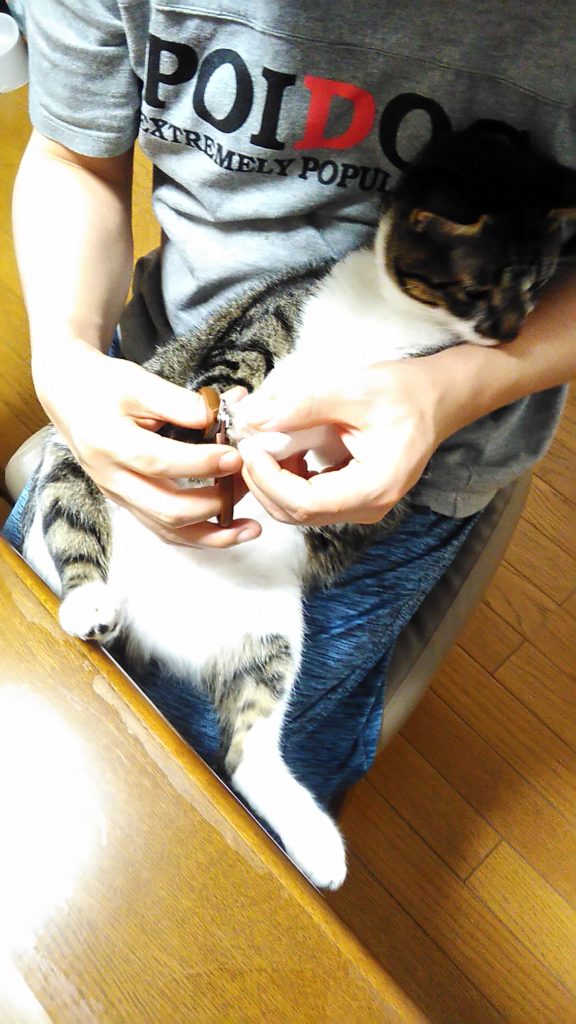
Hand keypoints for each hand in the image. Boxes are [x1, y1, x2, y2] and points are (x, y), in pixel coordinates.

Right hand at [33, 342, 260, 545]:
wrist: (70, 398)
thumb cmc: (105, 386)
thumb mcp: (138, 381)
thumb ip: (178, 401)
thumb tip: (219, 417)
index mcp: (108, 442)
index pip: (158, 461)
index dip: (199, 463)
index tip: (235, 456)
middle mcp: (111, 478)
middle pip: (165, 509)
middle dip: (213, 502)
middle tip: (247, 483)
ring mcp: (119, 497)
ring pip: (167, 530)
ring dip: (213, 534)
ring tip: (251, 527)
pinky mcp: (129, 505)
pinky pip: (165, 531)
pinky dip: (199, 536)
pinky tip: (229, 532)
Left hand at [237, 358, 453, 526]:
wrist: (436, 398)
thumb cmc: (404, 393)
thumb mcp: (353, 391)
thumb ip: (302, 407)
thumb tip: (255, 418)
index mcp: (374, 487)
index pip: (305, 503)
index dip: (270, 479)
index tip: (252, 447)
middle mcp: (368, 507)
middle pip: (297, 513)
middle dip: (264, 482)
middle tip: (247, 445)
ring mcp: (361, 506)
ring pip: (299, 510)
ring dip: (272, 482)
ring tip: (262, 444)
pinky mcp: (353, 498)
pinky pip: (310, 500)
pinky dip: (287, 479)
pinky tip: (283, 450)